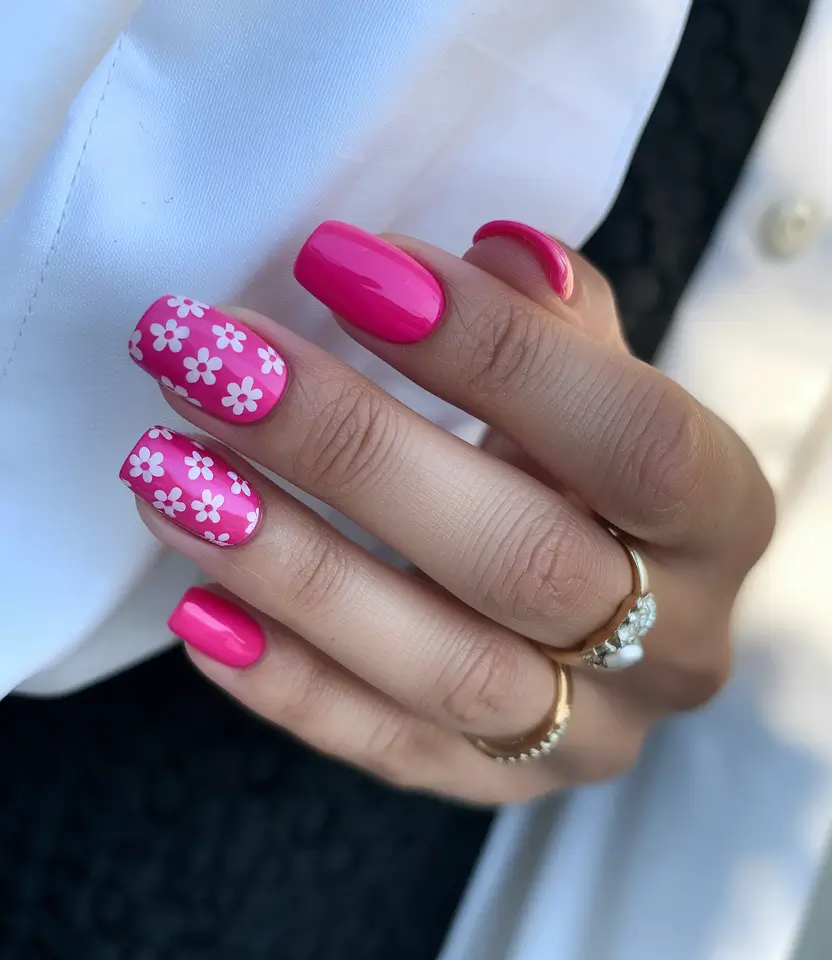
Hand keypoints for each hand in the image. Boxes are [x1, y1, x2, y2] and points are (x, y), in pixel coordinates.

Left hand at [121, 221, 773, 803]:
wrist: (610, 604)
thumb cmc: (593, 472)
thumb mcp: (602, 386)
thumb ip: (558, 325)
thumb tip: (496, 254)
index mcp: (720, 520)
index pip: (630, 441)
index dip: (493, 353)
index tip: (341, 265)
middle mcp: (674, 642)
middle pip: (522, 560)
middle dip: (354, 452)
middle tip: (215, 363)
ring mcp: (586, 731)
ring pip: (442, 667)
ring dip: (292, 568)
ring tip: (170, 472)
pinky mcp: (493, 781)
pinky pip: (386, 748)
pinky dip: (285, 683)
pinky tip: (197, 610)